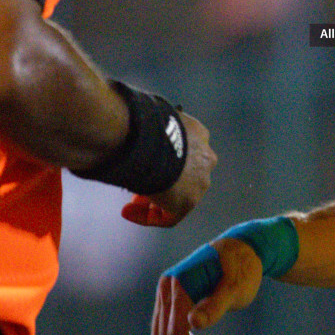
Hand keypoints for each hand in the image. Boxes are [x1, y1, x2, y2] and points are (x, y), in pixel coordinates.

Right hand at [122, 112, 215, 226]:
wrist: (155, 144)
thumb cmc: (148, 127)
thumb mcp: (153, 119)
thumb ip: (149, 127)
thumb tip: (131, 127)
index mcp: (199, 136)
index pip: (186, 151)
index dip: (164, 160)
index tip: (146, 162)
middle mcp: (205, 159)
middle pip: (184, 176)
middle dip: (162, 181)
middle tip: (139, 186)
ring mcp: (200, 183)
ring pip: (177, 196)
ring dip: (155, 200)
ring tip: (131, 203)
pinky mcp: (187, 203)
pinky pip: (168, 215)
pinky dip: (148, 216)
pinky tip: (129, 213)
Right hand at [151, 237, 263, 334]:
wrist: (241, 248)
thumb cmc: (242, 267)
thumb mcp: (236, 287)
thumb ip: (216, 304)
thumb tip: (193, 324)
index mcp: (179, 284)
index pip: (176, 331)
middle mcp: (166, 288)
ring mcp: (165, 294)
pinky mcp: (169, 301)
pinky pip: (164, 331)